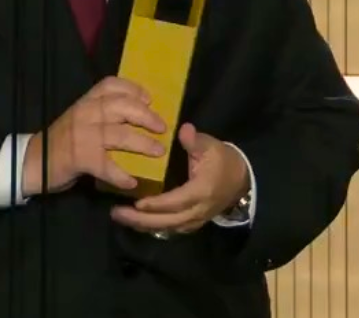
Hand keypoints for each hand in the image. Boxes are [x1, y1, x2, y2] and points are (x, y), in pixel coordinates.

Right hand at [22, 76, 166, 195]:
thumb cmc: (63, 141)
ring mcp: (82, 135)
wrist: (33, 162)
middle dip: (146, 116)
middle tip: (162, 127)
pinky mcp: (79, 158)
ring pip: (119, 135)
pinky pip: (106, 165)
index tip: (149, 98)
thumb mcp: (81, 118)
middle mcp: (85, 113)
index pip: (111, 85)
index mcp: (86, 102)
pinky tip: (132, 181)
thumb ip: (103, 114)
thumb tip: (140, 115)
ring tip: (159, 151)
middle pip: (121, 107)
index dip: (133, 89)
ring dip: (142, 144)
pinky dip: (121, 175)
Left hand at [110, 123, 249, 235]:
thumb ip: (195, 140)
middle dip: (140, 219)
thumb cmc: (223, 161)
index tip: (136, 202)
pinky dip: (152, 226)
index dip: (156, 204)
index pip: (176, 201)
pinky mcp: (192, 223)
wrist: (241, 180)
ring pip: (166, 228)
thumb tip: (183, 130)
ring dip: (142, 225)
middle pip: (166, 221)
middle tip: (116, 213)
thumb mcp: (211, 147)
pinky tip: (136, 221)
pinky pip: (170, 229)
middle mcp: (197, 211)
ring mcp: (195, 220)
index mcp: (201, 191)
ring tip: (120, 216)